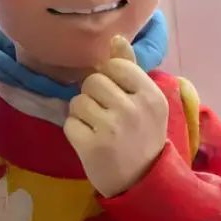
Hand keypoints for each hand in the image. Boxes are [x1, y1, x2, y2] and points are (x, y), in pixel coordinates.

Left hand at [63, 35, 168, 196]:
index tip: (117, 96)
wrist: (143, 182)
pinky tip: (90, 142)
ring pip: (77, 101)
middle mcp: (133, 109)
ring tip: (97, 128)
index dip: (110, 78)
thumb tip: (115, 38)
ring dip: (82, 114)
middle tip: (106, 115)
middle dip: (93, 96)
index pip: (115, 66)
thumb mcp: (146, 102)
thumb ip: (130, 68)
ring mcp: (112, 128)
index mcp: (150, 95)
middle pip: (93, 81)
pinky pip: (69, 124)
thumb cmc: (143, 135)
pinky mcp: (92, 146)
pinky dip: (75, 132)